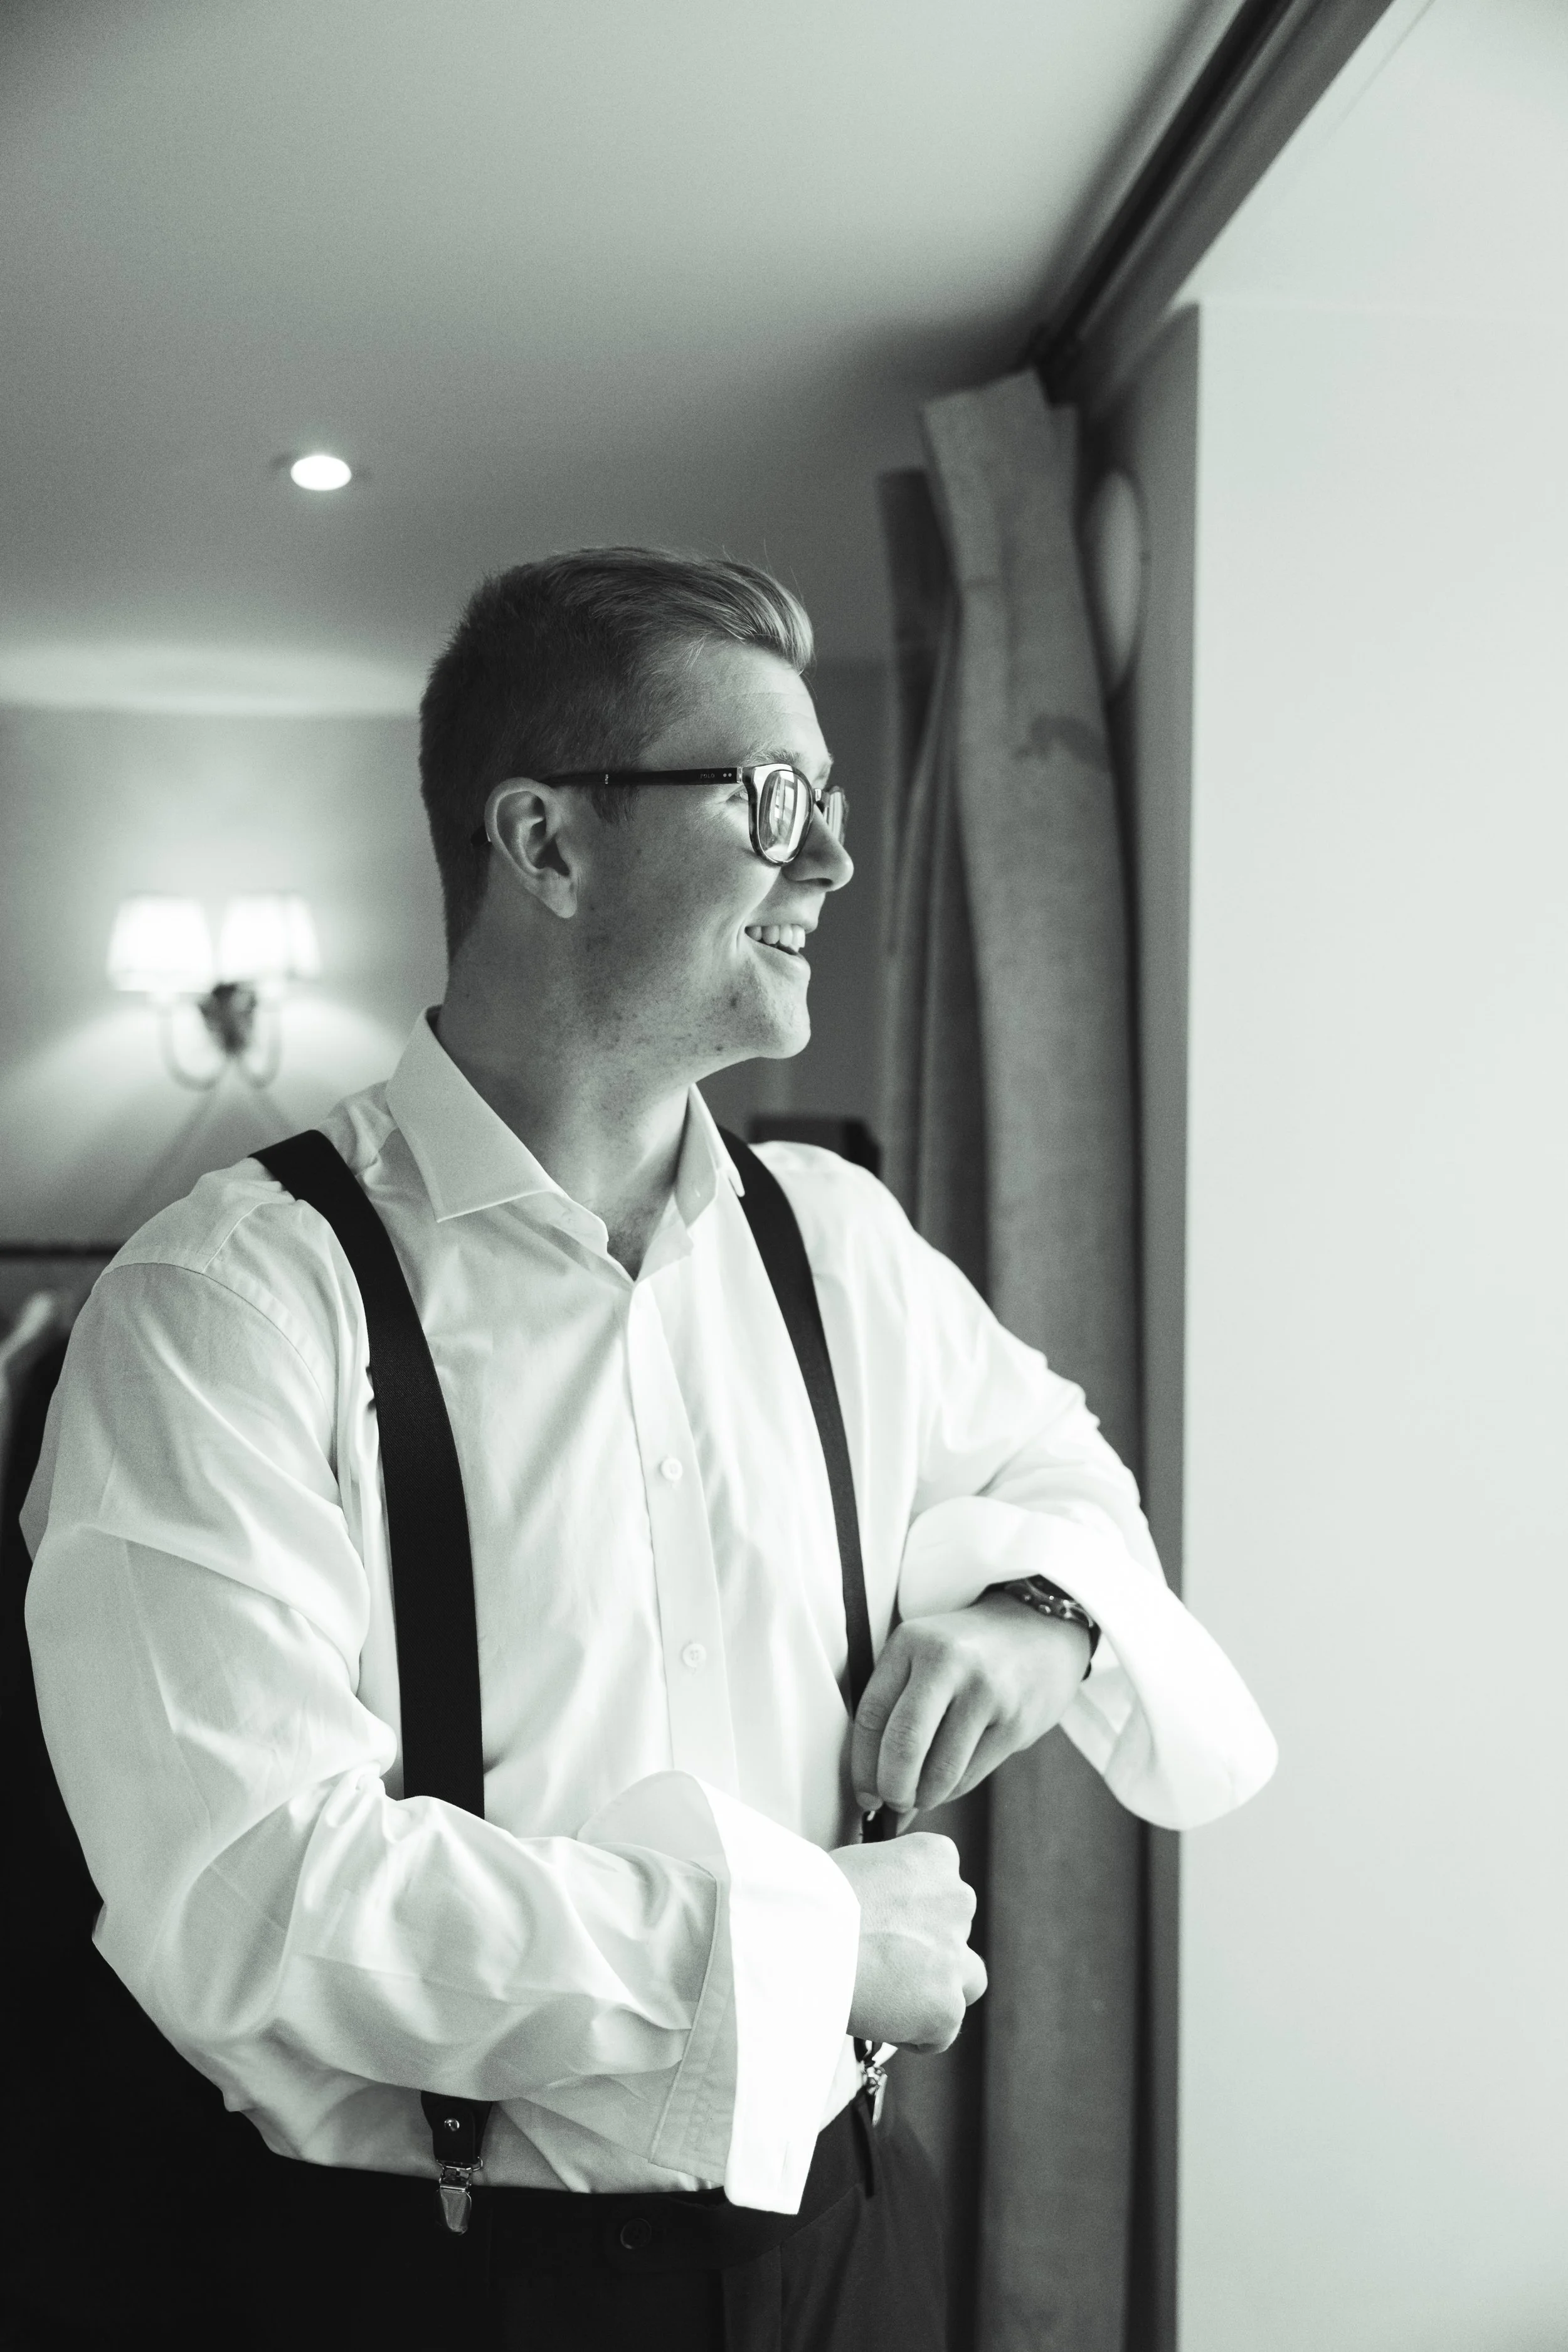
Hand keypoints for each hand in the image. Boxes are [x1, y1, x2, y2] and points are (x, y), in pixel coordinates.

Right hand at [829, 1832, 985, 2051]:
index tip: (883, 1928)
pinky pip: (940, 2032)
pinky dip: (913, 2033)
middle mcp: (956, 1901)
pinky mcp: (946, 2006)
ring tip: (887, 1998)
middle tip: (881, 1965)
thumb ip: (884, 1887)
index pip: (942, 1888)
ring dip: (935, 1991)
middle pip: (954, 1933)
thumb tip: (877, 1914)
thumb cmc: (811, 1898)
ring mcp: (955, 1955)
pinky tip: (878, 2020)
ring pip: (964, 1981)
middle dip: (926, 1951)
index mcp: (935, 1857)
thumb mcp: (855, 1865)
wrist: (803, 1937)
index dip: (910, 1915)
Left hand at [851, 1590, 1090, 1824]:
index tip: (864, 1793)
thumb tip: (870, 1789)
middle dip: (892, 1788)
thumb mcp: (923, 1654)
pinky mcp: (1015, 1721)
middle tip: (891, 1803)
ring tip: (921, 1795)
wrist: (1040, 1632)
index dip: (861, 1765)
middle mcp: (946, 1662)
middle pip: (904, 1744)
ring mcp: (986, 1691)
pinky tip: (949, 1782)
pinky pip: (971, 1775)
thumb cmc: (966, 1655)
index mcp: (911, 1642)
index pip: (871, 1715)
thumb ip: (893, 1707)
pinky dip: (952, 1790)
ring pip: (940, 1770)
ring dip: (924, 1797)